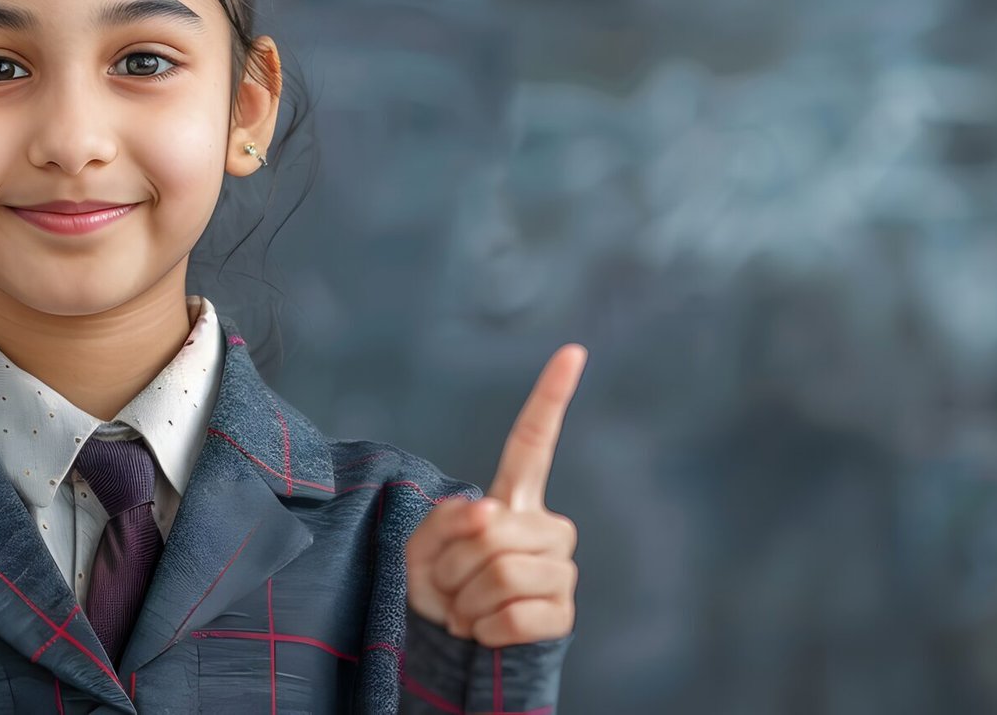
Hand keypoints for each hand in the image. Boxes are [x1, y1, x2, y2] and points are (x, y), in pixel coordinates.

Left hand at [404, 343, 584, 647]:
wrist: (454, 646)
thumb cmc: (442, 587)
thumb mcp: (423, 545)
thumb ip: (445, 521)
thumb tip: (490, 515)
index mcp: (513, 498)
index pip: (533, 440)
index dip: (552, 396)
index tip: (573, 350)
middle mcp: (547, 525)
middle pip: (490, 532)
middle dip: (453, 564)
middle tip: (451, 586)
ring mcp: (560, 568)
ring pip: (500, 573)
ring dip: (464, 600)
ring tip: (465, 608)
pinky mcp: (562, 613)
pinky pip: (512, 615)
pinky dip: (482, 628)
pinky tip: (483, 629)